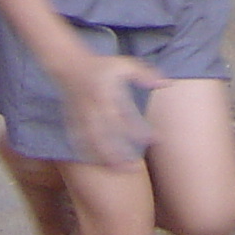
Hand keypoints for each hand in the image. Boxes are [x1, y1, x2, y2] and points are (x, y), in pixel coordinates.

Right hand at [54, 51, 164, 168]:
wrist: (69, 65)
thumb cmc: (102, 66)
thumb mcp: (125, 65)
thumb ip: (144, 74)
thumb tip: (164, 83)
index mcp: (106, 96)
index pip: (123, 118)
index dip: (138, 131)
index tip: (153, 140)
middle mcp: (93, 109)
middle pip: (104, 137)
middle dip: (117, 154)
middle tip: (133, 167)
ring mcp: (81, 117)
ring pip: (91, 143)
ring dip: (104, 157)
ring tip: (118, 169)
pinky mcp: (72, 121)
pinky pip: (78, 141)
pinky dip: (87, 153)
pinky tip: (98, 163)